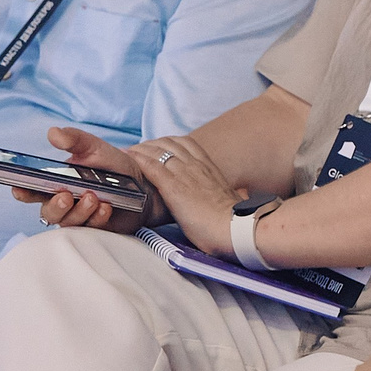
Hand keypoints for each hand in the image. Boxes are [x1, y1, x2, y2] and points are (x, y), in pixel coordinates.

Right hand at [14, 126, 158, 235]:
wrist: (145, 184)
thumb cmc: (114, 166)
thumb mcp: (95, 148)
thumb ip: (75, 140)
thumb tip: (53, 132)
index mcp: (57, 184)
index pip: (33, 191)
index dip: (23, 191)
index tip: (18, 188)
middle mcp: (64, 203)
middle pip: (48, 211)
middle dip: (54, 206)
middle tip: (65, 196)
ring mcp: (79, 217)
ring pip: (68, 222)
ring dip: (79, 211)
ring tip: (93, 198)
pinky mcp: (96, 228)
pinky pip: (91, 228)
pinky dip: (97, 218)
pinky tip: (106, 208)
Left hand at [125, 133, 242, 247]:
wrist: (233, 228)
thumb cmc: (233, 220)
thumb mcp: (234, 200)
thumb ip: (236, 193)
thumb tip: (243, 193)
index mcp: (210, 168)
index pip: (187, 144)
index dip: (169, 142)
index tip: (157, 146)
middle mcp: (197, 166)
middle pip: (170, 143)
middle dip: (151, 143)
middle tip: (137, 149)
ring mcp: (185, 174)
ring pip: (159, 151)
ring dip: (141, 149)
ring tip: (128, 152)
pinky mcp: (173, 187)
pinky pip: (152, 166)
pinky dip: (138, 159)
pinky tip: (128, 159)